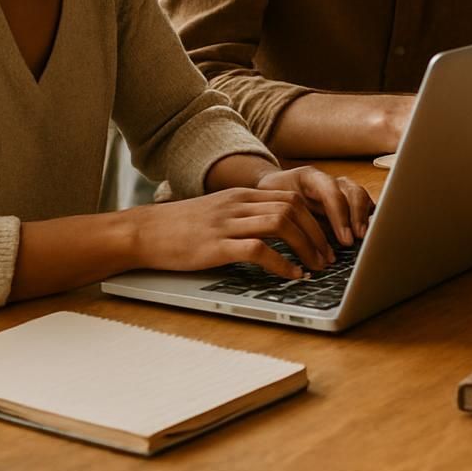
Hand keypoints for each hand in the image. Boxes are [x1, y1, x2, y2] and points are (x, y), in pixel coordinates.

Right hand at [129, 186, 344, 279]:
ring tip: (316, 266)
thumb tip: (281, 230)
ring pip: (281, 223)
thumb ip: (247, 215)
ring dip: (306, 246)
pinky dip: (282, 263)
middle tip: (328, 257)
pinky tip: (292, 275)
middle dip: (318, 233)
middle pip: (293, 208)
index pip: (291, 197)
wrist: (143, 232)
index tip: (327, 239)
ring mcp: (227, 223)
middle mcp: (238, 204)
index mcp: (241, 195)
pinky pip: (258, 249)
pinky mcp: (216, 246)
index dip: (316, 218)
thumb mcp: (219, 212)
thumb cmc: (181, 227)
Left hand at [255, 166, 374, 245]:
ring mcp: (339, 189)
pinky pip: (363, 205)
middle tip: (356, 239)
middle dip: (357, 216)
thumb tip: (290, 236)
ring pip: (360, 196)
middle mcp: (329, 181)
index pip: (331, 192)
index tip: (344, 238)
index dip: (340, 215)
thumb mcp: (270, 201)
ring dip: (364, 218)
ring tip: (364, 238)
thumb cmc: (270, 195)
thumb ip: (281, 214)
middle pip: (352, 192)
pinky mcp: (345, 201)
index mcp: (310, 177)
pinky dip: (367, 218)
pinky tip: (367, 234)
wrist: (272, 188)